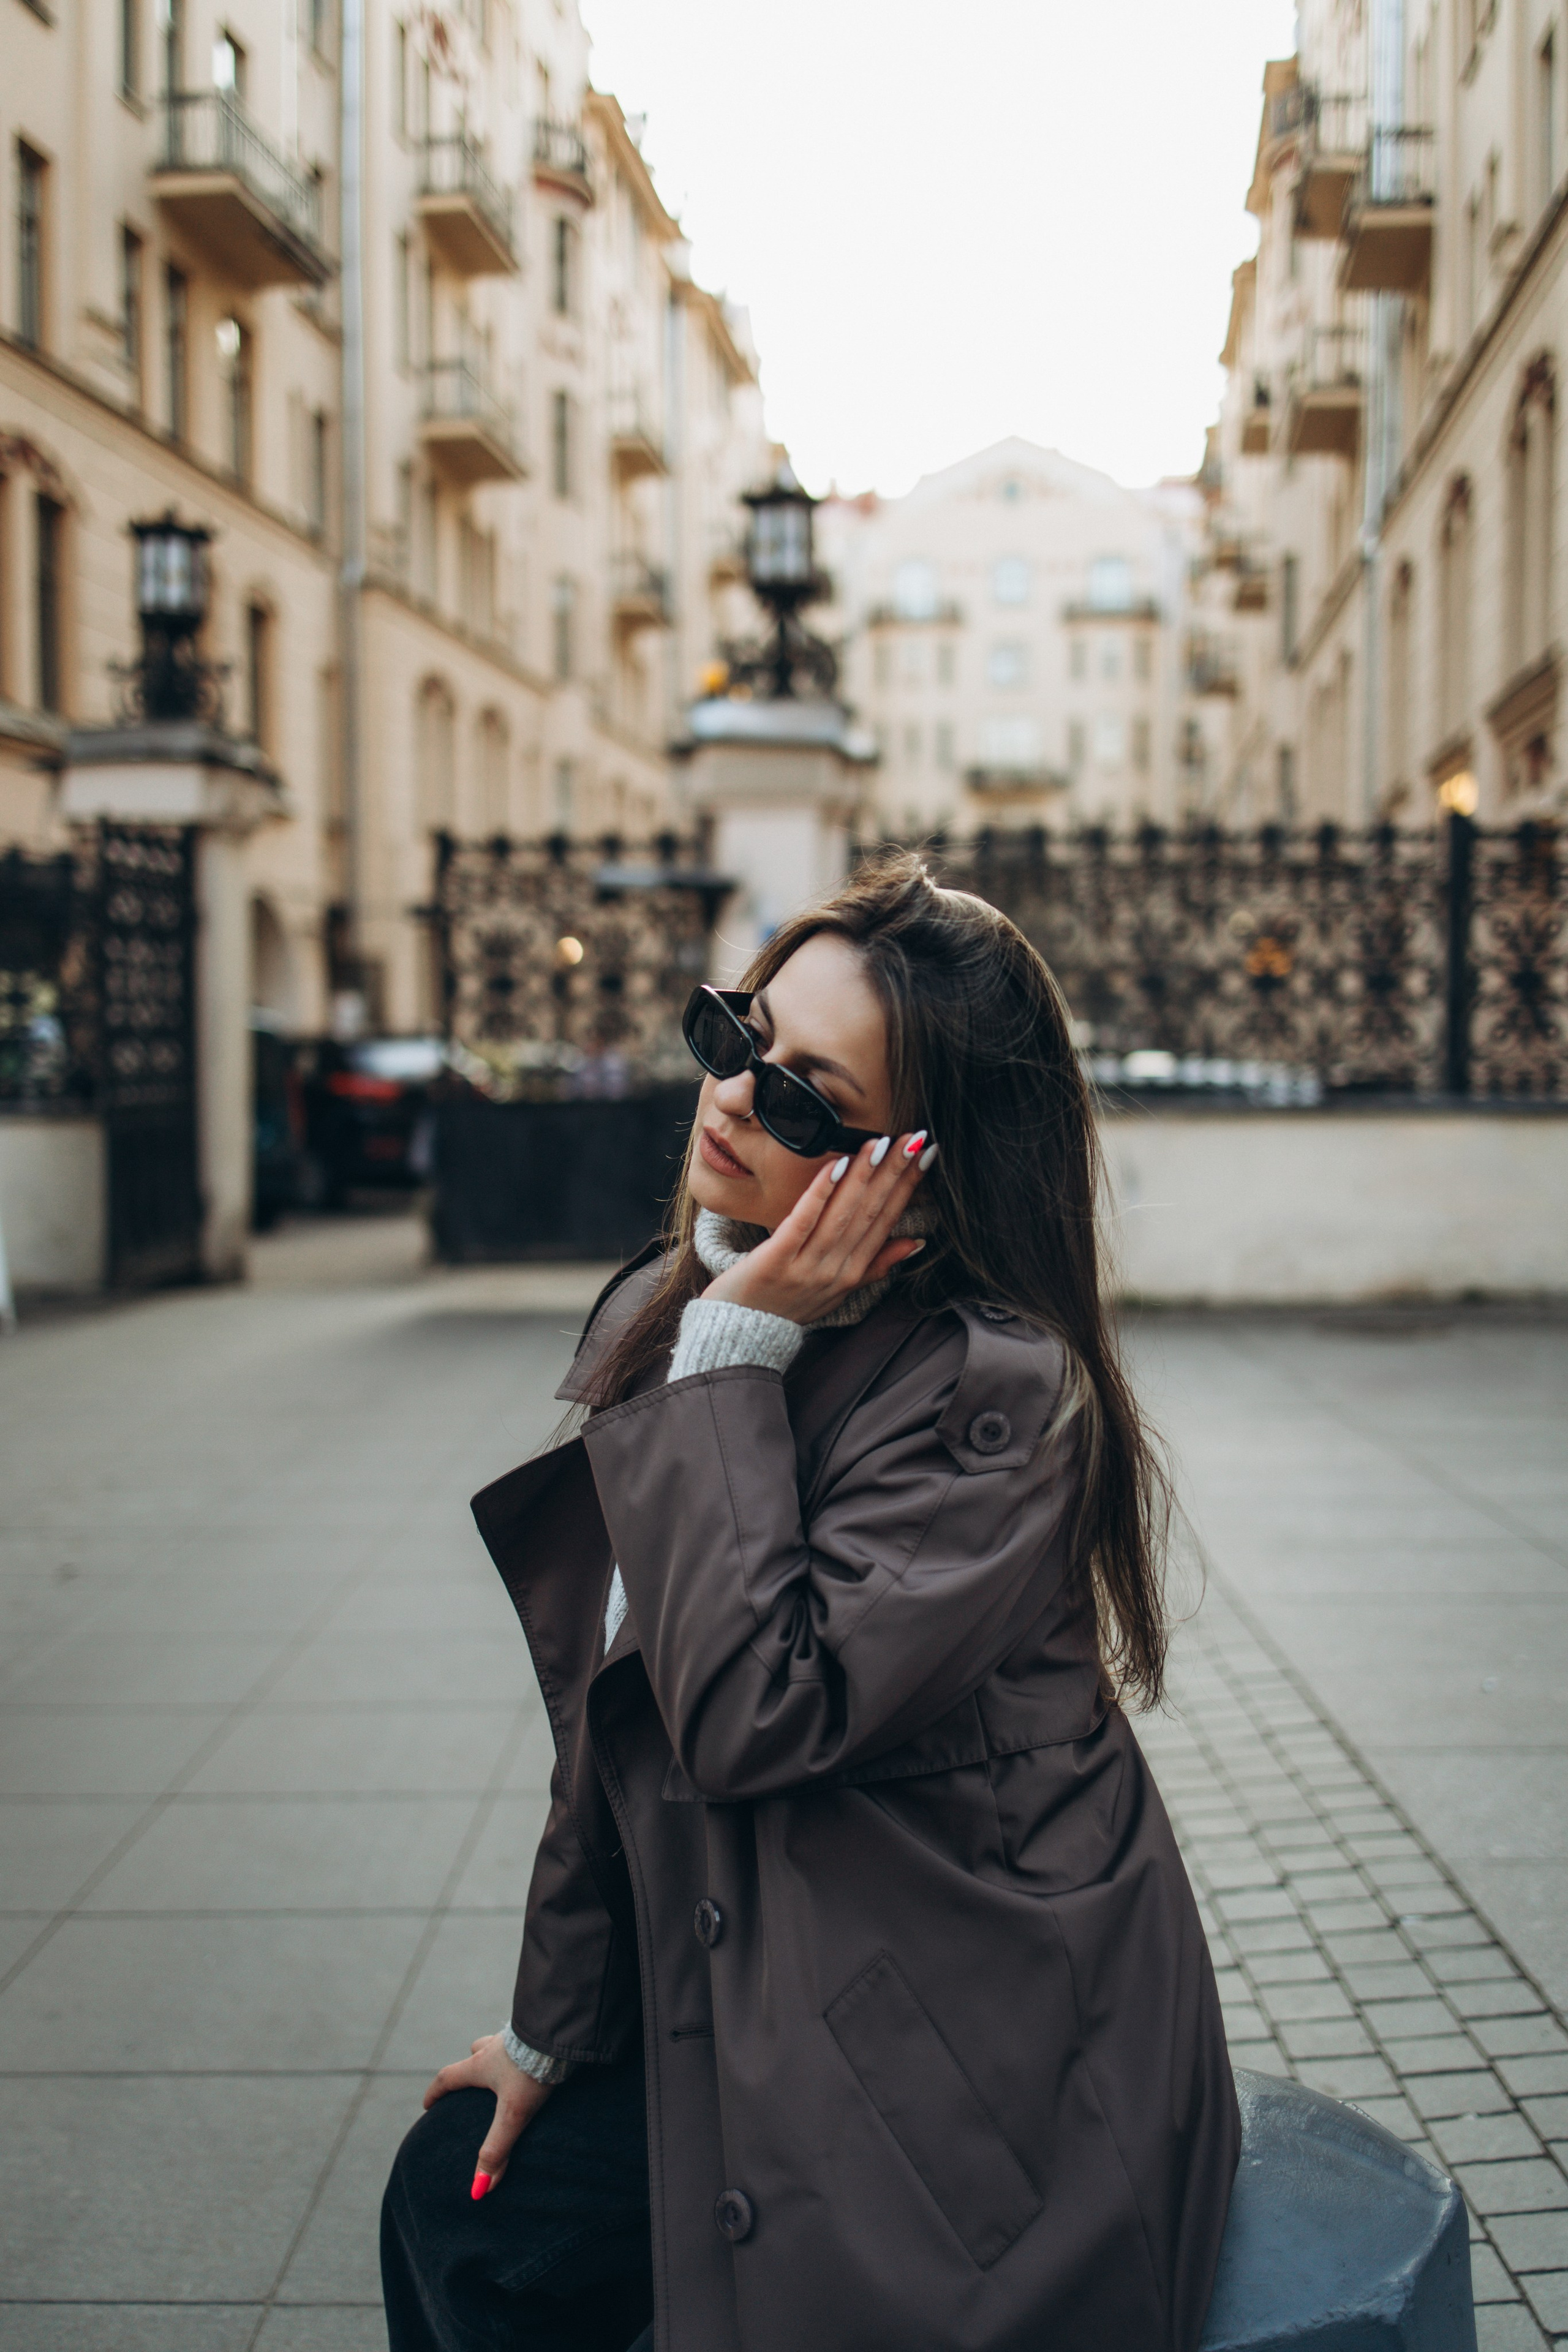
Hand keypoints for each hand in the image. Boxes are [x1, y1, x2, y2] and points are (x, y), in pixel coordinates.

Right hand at [423, 2032, 552, 2198]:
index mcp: (481, 2064)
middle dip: (470, 2069)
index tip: (427, 2105)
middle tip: (471, 2085)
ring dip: (497, 2057)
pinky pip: (523, 2043)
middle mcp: (495, 2047)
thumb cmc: (532, 2071)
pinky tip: (536, 2062)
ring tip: (507, 2073)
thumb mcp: (512, 2114)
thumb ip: (496, 2149)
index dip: (436, 2093)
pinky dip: (522, 2053)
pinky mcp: (537, 2034)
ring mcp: (516, 2037)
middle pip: (474, 2054)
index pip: (448, 2078)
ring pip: (499, 2045)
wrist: (560, 2034)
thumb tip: (479, 2188)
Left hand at [702, 1131, 933, 1325]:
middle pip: (870, 1214)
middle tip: (913, 1139)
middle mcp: (835, 1271)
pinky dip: (820, 1194)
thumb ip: (876, 1264)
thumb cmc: (788, 1306)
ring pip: (842, 1216)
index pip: (886, 1221)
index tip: (925, 1154)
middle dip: (894, 1174)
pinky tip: (836, 1166)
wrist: (740, 1334)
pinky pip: (802, 1222)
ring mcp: (805, 1267)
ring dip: (863, 1177)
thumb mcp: (838, 1291)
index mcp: (852, 1274)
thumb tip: (916, 1241)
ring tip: (880, 1145)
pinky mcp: (775, 1260)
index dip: (908, 1186)